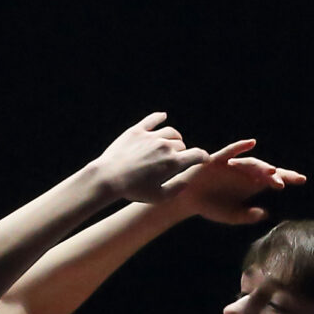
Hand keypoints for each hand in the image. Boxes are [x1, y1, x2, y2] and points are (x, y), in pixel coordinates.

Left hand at [93, 113, 210, 204]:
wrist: (109, 177)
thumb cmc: (133, 190)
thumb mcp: (158, 197)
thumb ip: (176, 189)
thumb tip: (187, 181)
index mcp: (173, 163)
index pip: (197, 154)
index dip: (203, 157)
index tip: (204, 159)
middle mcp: (165, 146)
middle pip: (181, 145)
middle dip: (182, 151)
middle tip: (176, 159)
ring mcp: (151, 136)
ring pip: (170, 132)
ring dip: (174, 137)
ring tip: (172, 142)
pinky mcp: (136, 131)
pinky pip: (152, 120)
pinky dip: (159, 117)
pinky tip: (163, 116)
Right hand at [167, 139, 306, 225]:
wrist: (187, 200)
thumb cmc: (211, 207)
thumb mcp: (231, 216)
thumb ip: (247, 215)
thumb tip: (265, 214)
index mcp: (251, 186)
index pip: (273, 180)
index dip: (287, 178)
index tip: (302, 180)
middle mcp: (244, 173)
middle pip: (264, 171)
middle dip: (275, 176)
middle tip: (282, 184)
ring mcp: (231, 166)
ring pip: (250, 163)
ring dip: (260, 166)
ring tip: (270, 171)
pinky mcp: (217, 161)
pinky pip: (230, 152)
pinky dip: (240, 147)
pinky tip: (251, 143)